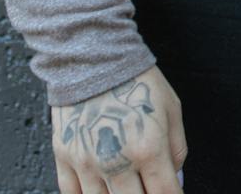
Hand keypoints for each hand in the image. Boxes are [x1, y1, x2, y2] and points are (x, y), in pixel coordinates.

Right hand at [52, 65, 186, 193]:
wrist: (96, 59)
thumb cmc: (137, 81)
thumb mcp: (172, 110)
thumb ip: (176, 150)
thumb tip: (176, 178)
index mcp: (147, 149)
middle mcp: (115, 161)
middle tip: (150, 187)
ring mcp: (86, 163)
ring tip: (128, 186)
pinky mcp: (64, 159)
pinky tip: (101, 190)